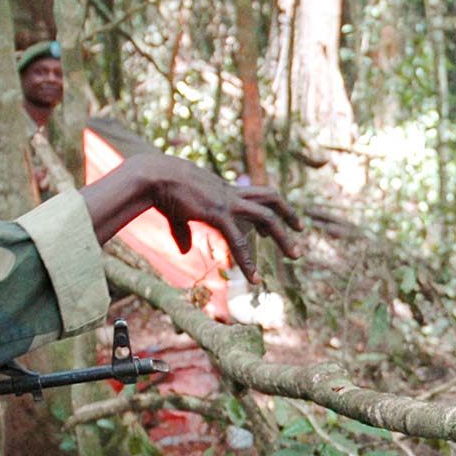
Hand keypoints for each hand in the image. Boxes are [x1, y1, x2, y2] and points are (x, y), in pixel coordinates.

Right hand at [82, 151, 302, 283]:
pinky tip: (254, 279)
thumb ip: (184, 232)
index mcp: (224, 190)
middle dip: (288, 214)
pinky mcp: (218, 214)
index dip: (268, 208)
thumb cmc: (162, 191)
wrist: (154, 176)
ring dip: (283, 236)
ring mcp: (228, 203)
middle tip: (301, 230)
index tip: (274, 227)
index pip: (256, 195)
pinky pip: (239, 241)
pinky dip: (248, 262)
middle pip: (270, 199)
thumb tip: (185, 250)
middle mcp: (231, 194)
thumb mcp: (177, 212)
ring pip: (267, 217)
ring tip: (296, 254)